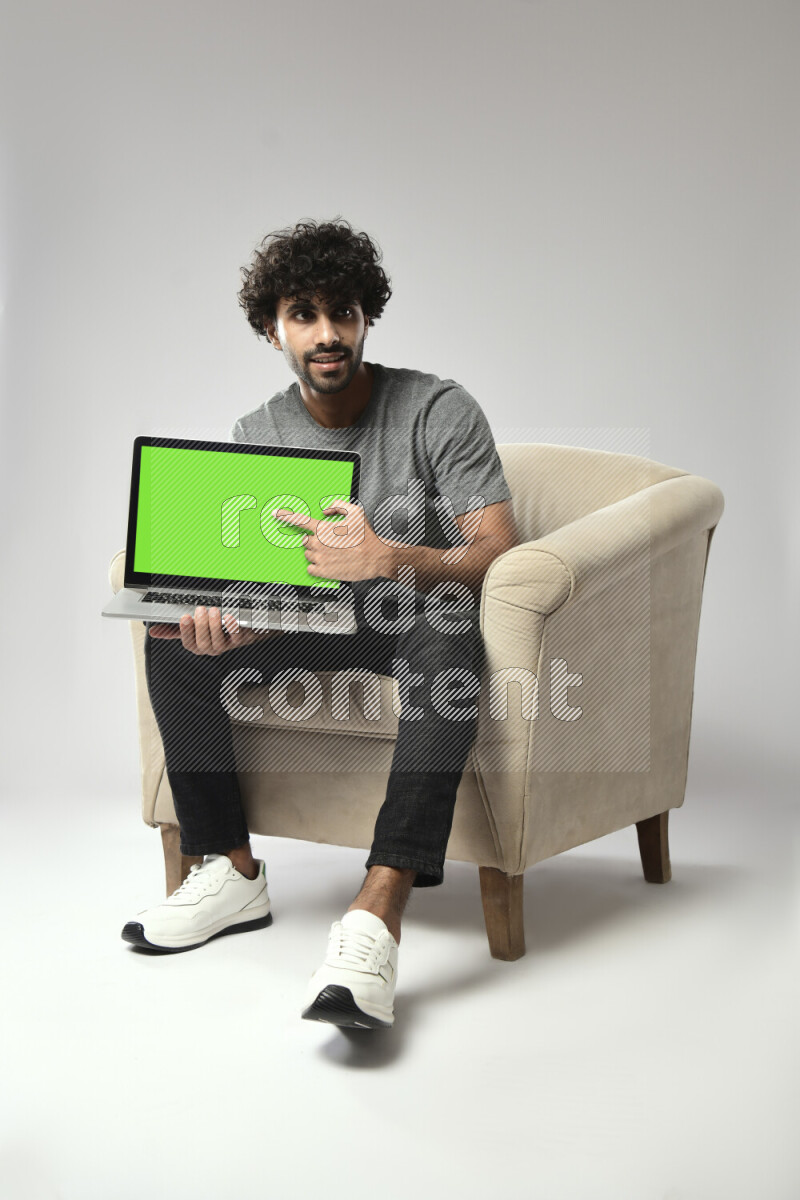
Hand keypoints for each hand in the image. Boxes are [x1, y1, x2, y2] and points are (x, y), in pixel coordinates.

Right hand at [147, 606, 280, 654]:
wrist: (241, 631)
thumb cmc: (213, 630)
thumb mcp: (193, 630)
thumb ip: (174, 631)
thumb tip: (154, 632)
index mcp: (198, 645)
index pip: (189, 643)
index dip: (186, 632)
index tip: (185, 618)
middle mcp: (211, 648)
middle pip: (203, 643)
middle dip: (201, 627)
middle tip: (201, 610)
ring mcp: (226, 645)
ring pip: (219, 642)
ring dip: (215, 626)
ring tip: (213, 611)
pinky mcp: (241, 640)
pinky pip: (237, 637)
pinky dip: (234, 628)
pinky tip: (229, 617)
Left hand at [274, 502, 394, 582]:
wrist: (375, 557)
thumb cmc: (366, 536)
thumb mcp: (356, 512)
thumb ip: (337, 506)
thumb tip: (325, 510)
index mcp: (324, 528)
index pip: (300, 520)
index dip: (286, 516)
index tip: (275, 513)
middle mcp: (319, 543)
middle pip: (305, 541)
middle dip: (315, 541)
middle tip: (330, 543)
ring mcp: (320, 558)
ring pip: (308, 555)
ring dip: (317, 554)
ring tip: (334, 554)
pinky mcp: (322, 572)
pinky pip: (310, 568)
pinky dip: (316, 567)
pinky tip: (329, 563)